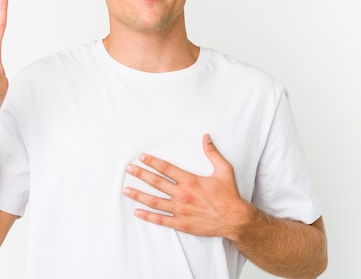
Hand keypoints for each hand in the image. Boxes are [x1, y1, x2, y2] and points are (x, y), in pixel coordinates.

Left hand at [123, 134, 250, 237]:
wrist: (235, 219)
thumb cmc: (229, 194)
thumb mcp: (224, 170)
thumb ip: (213, 153)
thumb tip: (206, 137)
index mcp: (190, 180)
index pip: (166, 168)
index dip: (152, 162)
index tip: (141, 157)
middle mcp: (182, 194)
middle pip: (156, 182)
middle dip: (140, 175)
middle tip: (128, 169)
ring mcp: (180, 210)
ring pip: (154, 201)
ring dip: (138, 195)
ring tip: (126, 190)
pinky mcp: (181, 223)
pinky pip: (161, 220)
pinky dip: (147, 216)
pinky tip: (137, 212)